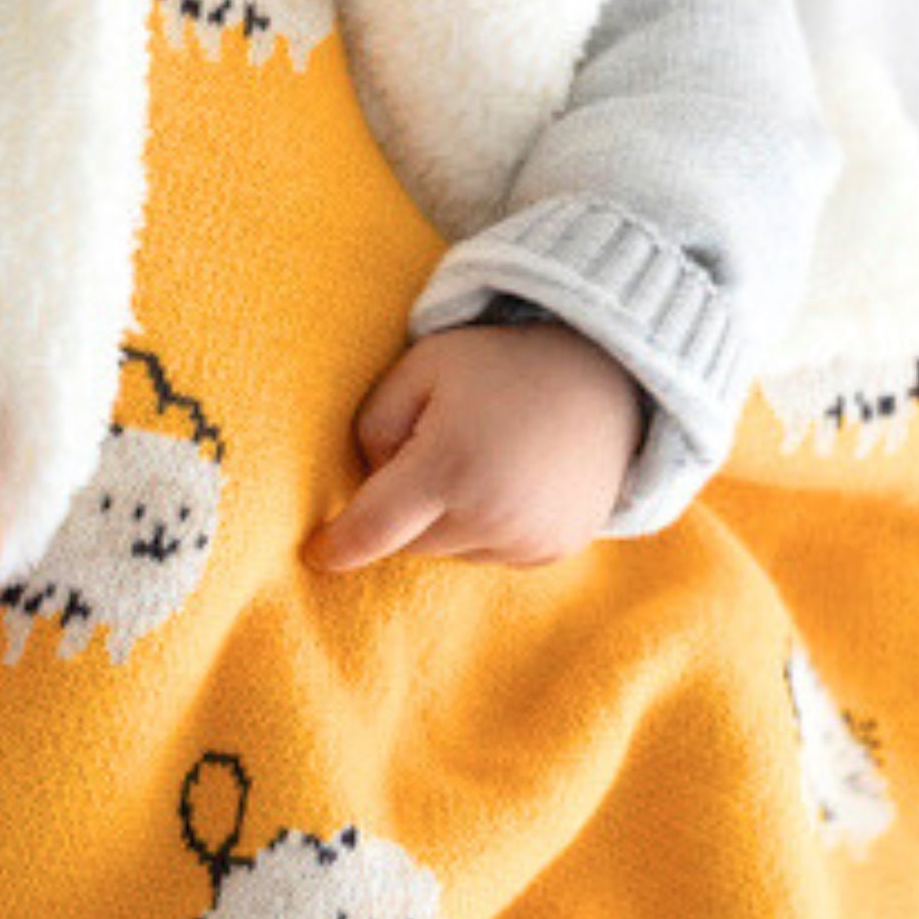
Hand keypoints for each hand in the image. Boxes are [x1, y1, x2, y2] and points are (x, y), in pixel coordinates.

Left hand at [303, 323, 644, 573]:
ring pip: (452, 551)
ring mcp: (527, 538)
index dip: (339, 545)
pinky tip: (509, 479)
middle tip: (435, 446)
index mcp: (448, 465)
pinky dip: (487, 527)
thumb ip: (373, 424)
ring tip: (480, 457)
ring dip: (447, 519)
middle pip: (411, 540)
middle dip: (406, 508)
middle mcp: (489, 513)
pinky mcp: (553, 549)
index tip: (314, 554)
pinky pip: (493, 553)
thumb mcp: (421, 366)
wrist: (604, 375)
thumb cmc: (499, 364)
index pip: (374, 527)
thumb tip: (368, 482)